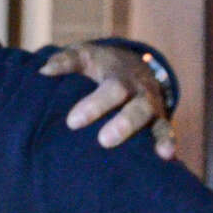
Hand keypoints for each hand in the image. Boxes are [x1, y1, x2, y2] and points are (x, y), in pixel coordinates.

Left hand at [45, 42, 175, 158]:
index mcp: (118, 76)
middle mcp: (137, 91)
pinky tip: (168, 157)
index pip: (110, 89)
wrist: (130, 64)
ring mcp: (150, 106)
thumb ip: (66, 62)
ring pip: (153, 120)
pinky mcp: (158, 121)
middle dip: (123, 124)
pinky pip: (166, 131)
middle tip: (105, 141)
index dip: (94, 105)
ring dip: (155, 137)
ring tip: (157, 153)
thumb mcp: (84, 56)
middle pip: (135, 106)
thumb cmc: (98, 65)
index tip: (73, 122)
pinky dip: (168, 143)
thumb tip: (45, 71)